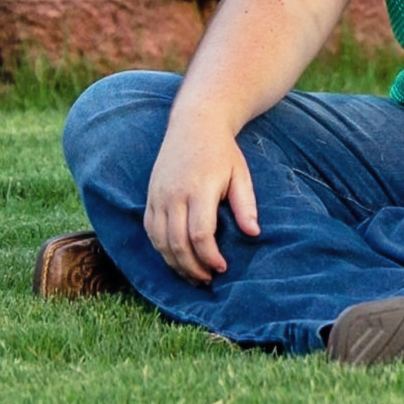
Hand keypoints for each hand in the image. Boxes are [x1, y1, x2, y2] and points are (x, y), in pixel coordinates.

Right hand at [144, 121, 259, 283]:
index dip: (210, 257)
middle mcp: (174, 195)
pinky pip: (150, 231)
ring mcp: (158, 196)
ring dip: (175, 264)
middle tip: (208, 279)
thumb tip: (254, 233)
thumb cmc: (222, 152)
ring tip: (194, 276)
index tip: (223, 267)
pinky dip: (161, 250)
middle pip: (177, 243)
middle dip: (192, 267)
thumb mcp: (240, 174)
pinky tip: (176, 259)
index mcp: (199, 189)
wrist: (194, 124)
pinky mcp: (150, 197)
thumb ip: (245, 205)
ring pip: (160, 242)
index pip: (200, 234)